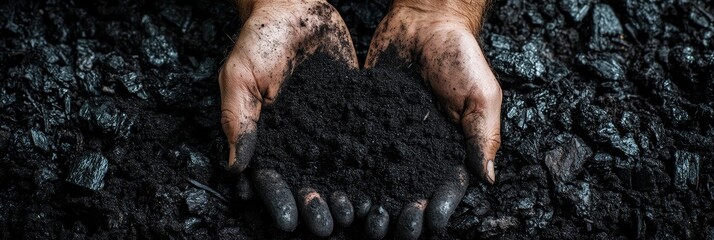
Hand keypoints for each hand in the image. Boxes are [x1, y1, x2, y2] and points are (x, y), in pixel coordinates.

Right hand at [219, 0, 356, 235]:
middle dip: (316, 205)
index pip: (270, 177)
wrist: (297, 7)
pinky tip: (383, 184)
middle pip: (306, 181)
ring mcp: (326, 130)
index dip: (278, 199)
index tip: (288, 220)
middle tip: (327, 226)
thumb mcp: (240, 76)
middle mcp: (297, 140)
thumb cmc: (260, 38)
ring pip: (336, 170)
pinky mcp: (352, 116)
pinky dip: (371, 166)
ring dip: (345, 194)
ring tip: (358, 215)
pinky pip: (362, 144)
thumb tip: (236, 169)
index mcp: (265, 137)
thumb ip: (239, 119)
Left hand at [365, 0, 500, 237]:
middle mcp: (419, 149)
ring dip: (372, 199)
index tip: (430, 220)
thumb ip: (483, 135)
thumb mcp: (481, 95)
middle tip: (391, 227)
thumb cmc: (460, 56)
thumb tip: (488, 178)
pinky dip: (347, 168)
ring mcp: (390, 137)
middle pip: (410, 189)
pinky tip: (338, 185)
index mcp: (451, 148)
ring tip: (363, 216)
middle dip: (402, 211)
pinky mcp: (364, 121)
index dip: (439, 205)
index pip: (447, 186)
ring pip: (380, 176)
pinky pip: (355, 148)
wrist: (423, 21)